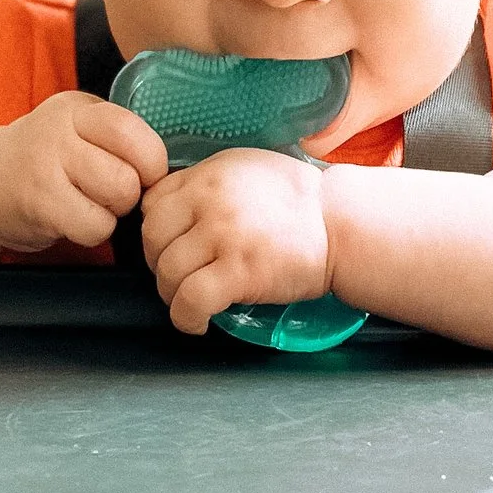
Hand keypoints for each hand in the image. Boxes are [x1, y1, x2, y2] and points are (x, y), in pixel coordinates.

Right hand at [0, 93, 166, 251]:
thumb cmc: (45, 161)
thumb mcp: (77, 129)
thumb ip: (118, 135)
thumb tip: (170, 167)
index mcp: (78, 108)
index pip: (132, 128)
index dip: (152, 159)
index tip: (144, 173)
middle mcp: (60, 130)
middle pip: (131, 167)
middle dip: (134, 190)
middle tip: (114, 193)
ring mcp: (45, 166)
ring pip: (117, 196)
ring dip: (114, 211)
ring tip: (92, 205)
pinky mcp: (38, 204)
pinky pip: (95, 227)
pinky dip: (94, 232)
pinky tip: (74, 220)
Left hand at [140, 150, 333, 334]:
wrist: (341, 224)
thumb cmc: (301, 202)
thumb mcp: (247, 171)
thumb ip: (208, 185)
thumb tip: (177, 210)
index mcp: (209, 174)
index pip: (152, 203)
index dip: (158, 230)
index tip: (173, 246)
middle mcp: (209, 200)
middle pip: (151, 238)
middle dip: (159, 263)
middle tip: (182, 276)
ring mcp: (223, 235)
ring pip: (167, 272)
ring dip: (172, 295)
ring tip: (192, 301)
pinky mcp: (239, 271)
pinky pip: (190, 300)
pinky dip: (186, 318)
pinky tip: (199, 322)